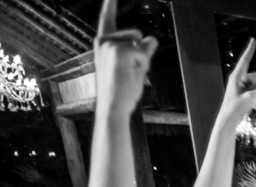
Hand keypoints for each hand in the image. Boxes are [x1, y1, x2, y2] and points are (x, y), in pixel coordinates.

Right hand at [93, 0, 157, 116]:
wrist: (113, 108)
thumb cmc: (121, 92)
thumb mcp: (133, 68)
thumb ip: (141, 52)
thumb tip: (151, 38)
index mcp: (103, 44)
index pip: (107, 18)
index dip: (109, 4)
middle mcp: (103, 40)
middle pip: (136, 34)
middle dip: (141, 53)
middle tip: (130, 73)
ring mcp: (110, 44)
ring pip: (141, 43)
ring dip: (142, 60)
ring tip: (129, 75)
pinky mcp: (120, 50)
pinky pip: (144, 53)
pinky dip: (143, 65)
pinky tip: (131, 75)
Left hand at [217, 38, 255, 122]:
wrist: (228, 122)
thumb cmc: (235, 109)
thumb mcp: (250, 99)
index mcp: (236, 77)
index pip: (245, 60)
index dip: (250, 50)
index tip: (253, 39)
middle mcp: (240, 80)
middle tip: (254, 99)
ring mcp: (243, 88)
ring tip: (254, 107)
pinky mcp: (246, 95)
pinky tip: (255, 109)